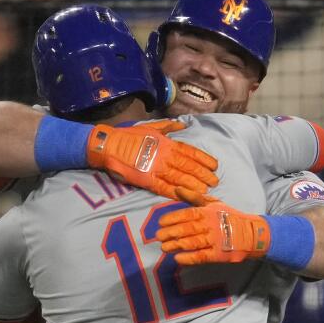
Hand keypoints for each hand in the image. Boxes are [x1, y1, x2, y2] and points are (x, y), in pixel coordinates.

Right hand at [86, 120, 218, 201]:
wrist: (108, 145)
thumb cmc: (129, 136)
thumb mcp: (151, 126)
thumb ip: (168, 127)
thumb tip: (182, 125)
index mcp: (167, 143)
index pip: (190, 152)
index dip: (203, 159)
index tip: (214, 165)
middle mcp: (165, 155)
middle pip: (189, 166)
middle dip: (203, 175)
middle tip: (215, 182)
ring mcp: (156, 168)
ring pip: (180, 178)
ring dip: (194, 185)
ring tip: (206, 191)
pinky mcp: (146, 180)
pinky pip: (164, 188)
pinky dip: (176, 193)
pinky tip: (186, 197)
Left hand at [157, 187, 270, 264]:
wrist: (252, 234)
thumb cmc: (229, 217)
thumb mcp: (213, 204)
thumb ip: (193, 197)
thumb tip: (176, 189)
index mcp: (208, 212)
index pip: (187, 214)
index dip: (172, 218)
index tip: (161, 223)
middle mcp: (211, 225)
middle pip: (187, 229)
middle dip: (170, 233)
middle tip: (158, 237)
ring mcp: (216, 240)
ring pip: (192, 243)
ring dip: (176, 245)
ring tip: (164, 248)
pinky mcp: (219, 254)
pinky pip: (201, 256)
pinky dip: (188, 258)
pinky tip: (178, 258)